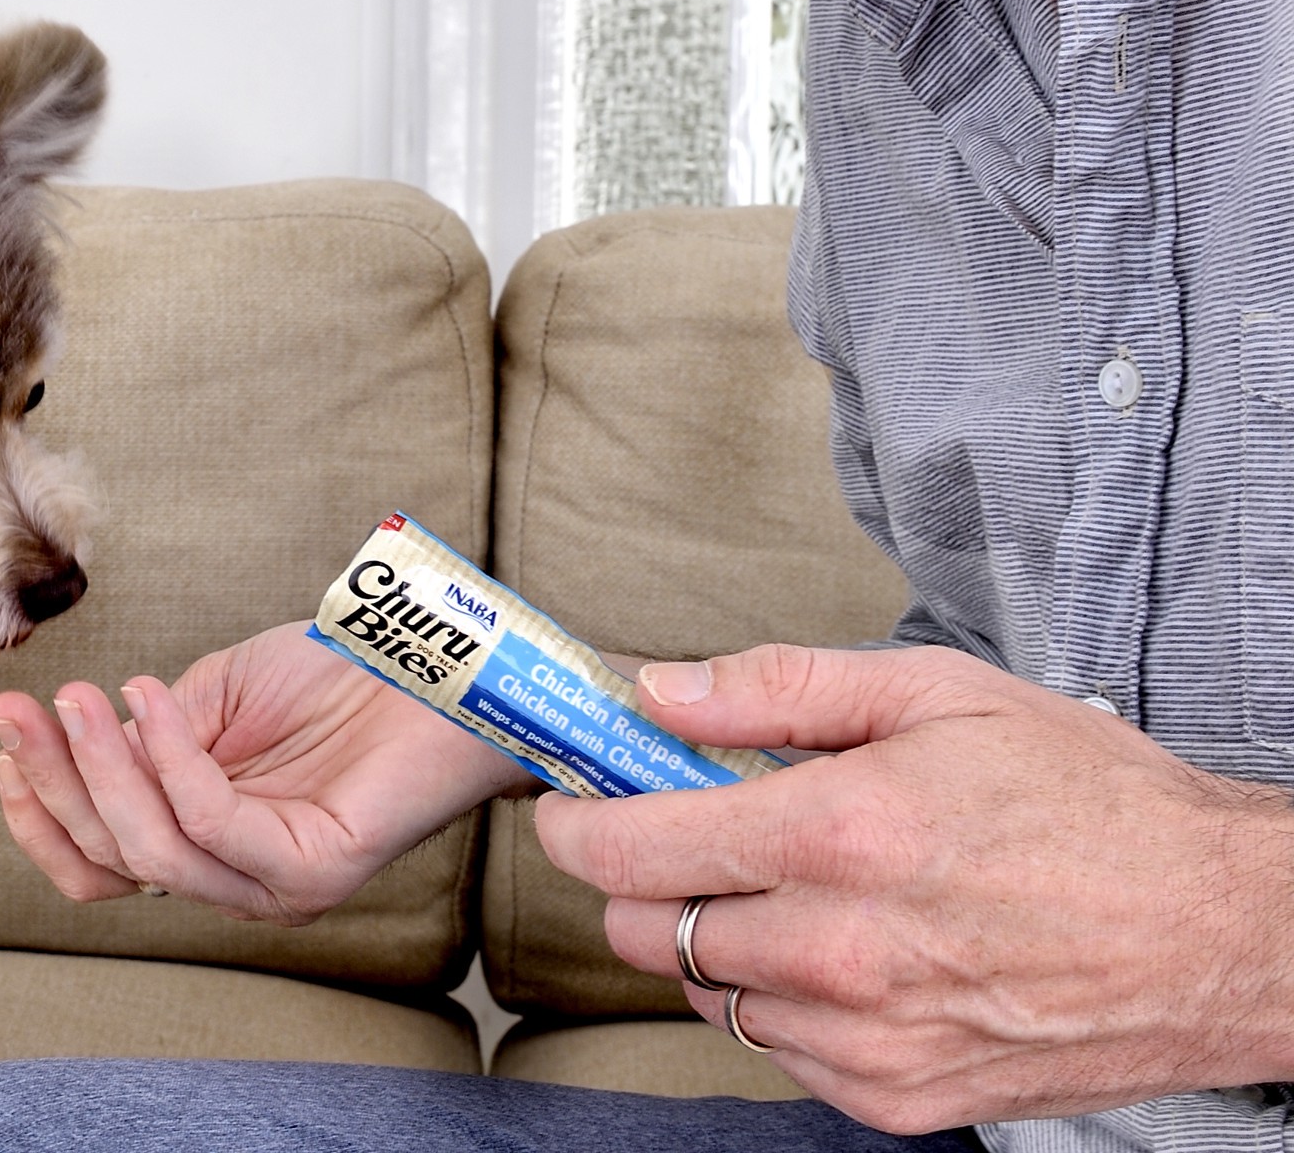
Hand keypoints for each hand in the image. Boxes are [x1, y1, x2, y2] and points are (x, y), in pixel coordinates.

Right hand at [0, 622, 523, 924]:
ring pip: (152, 850)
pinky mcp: (313, 871)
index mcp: (204, 843)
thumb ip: (150, 733)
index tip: (7, 735)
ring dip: (99, 769)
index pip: (97, 862)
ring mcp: (273, 884)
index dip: (40, 810)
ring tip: (79, 700)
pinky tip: (149, 701)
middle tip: (22, 709)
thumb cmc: (334, 679)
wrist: (431, 670)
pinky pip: (214, 824)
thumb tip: (78, 743)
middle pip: (109, 860)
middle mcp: (233, 878)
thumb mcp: (215, 696)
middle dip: (52, 781)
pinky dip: (169, 760)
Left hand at [534, 643, 1293, 1134]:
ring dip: (710, 935)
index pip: (635, 847)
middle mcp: (844, 951)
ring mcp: (871, 1040)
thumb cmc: (1082, 794)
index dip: (577, 820)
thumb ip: (776, 688)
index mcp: (842, 834)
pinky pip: (776, 1048)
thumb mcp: (933, 692)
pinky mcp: (902, 1100)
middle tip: (684, 826)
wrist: (1219, 930)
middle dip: (639, 874)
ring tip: (784, 880)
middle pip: (648, 930)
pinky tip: (835, 942)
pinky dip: (775, 996)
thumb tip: (658, 692)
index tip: (569, 799)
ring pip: (706, 993)